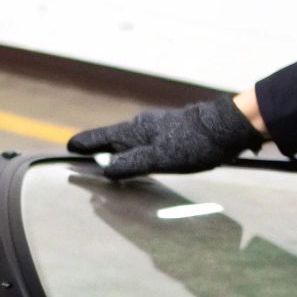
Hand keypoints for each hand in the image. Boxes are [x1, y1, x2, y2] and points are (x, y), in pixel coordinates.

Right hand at [66, 94, 263, 179]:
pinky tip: (140, 163)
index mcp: (133, 131)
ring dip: (116, 153)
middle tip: (84, 162)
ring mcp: (156, 129)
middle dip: (97, 151)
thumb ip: (130, 164)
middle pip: (111, 140)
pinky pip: (142, 145)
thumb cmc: (193, 143)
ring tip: (108, 166)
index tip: (68, 149)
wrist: (227, 128)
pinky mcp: (170, 134)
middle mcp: (140, 127)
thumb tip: (104, 170)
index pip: (99, 137)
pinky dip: (133, 154)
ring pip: (127, 142)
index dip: (83, 144)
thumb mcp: (158, 158)